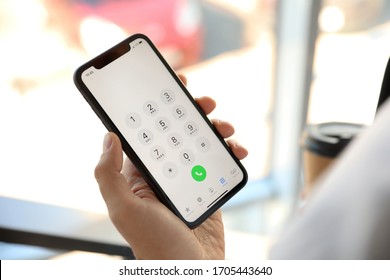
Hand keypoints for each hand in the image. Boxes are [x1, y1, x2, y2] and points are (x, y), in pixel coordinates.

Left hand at [95, 75, 247, 258]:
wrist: (191, 270)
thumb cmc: (154, 245)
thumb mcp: (124, 210)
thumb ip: (109, 174)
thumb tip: (108, 136)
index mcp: (141, 173)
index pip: (148, 133)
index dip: (158, 108)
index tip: (172, 87)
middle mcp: (164, 172)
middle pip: (178, 132)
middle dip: (192, 113)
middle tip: (205, 102)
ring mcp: (188, 179)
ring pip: (201, 144)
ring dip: (214, 130)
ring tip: (225, 128)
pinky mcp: (208, 188)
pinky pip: (218, 162)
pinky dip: (229, 153)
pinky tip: (236, 150)